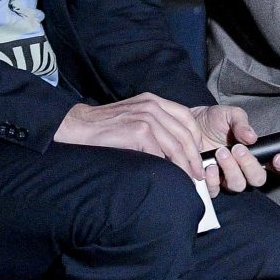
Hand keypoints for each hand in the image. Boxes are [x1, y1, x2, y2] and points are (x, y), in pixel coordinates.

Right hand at [54, 93, 211, 179]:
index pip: (187, 117)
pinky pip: (158, 152)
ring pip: (175, 145)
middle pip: (185, 133)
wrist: (80, 126)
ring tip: (189, 178)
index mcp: (154, 100)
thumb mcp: (135, 116)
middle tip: (199, 173)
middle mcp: (152, 105)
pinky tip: (167, 175)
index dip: (197, 138)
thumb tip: (177, 148)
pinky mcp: (137, 130)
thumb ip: (155, 124)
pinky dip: (166, 166)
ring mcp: (145, 117)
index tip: (199, 155)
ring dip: (185, 165)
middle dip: (195, 156)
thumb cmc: (107, 127)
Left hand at [191, 105, 279, 190]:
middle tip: (238, 149)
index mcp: (257, 152)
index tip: (277, 157)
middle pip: (258, 179)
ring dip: (231, 169)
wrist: (189, 123)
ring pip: (239, 185)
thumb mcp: (230, 114)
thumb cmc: (213, 119)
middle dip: (250, 165)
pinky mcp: (211, 182)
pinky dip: (214, 180)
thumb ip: (242, 123)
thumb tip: (252, 137)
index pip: (279, 165)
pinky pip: (217, 191)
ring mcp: (229, 177)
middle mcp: (245, 168)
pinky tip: (209, 166)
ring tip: (220, 152)